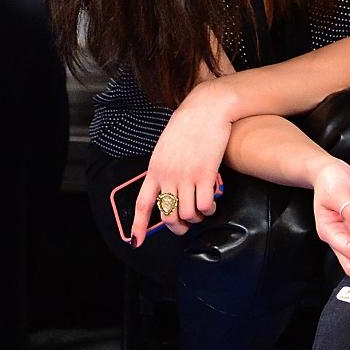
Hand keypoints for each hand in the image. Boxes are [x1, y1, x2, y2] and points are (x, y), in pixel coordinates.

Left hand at [130, 81, 232, 243]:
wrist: (207, 108)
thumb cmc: (189, 124)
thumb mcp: (167, 146)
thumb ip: (164, 167)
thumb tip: (169, 187)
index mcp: (155, 169)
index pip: (143, 204)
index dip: (138, 226)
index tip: (137, 241)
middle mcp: (168, 175)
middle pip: (168, 215)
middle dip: (178, 226)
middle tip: (187, 225)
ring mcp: (186, 175)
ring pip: (188, 213)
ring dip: (196, 217)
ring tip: (203, 211)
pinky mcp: (206, 173)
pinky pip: (205, 204)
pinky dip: (209, 209)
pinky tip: (212, 204)